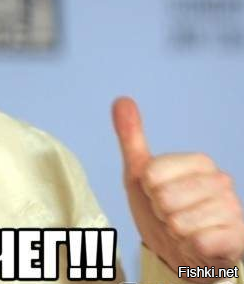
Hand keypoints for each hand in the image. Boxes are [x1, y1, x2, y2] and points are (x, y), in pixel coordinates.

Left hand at [113, 97, 243, 281]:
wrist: (179, 254)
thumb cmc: (160, 210)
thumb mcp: (139, 173)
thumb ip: (131, 136)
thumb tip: (121, 99)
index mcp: (200, 162)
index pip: (153, 173)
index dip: (149, 189)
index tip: (157, 195)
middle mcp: (222, 182)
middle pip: (165, 197)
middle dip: (161, 211)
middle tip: (170, 215)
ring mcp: (232, 210)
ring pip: (180, 221)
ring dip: (175, 231)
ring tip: (184, 230)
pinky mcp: (237, 239)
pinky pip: (199, 242)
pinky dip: (190, 248)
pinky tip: (198, 245)